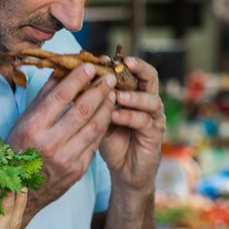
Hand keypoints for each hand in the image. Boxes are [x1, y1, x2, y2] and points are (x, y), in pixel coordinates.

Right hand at [8, 65, 115, 213]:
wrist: (20, 191)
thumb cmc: (20, 149)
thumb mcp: (24, 121)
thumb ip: (44, 96)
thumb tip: (61, 69)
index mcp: (33, 128)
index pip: (60, 97)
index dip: (78, 79)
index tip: (90, 66)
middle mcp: (49, 144)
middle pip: (82, 110)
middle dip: (99, 90)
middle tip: (109, 77)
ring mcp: (66, 159)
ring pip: (94, 127)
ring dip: (107, 107)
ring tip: (112, 94)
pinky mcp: (78, 170)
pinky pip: (95, 143)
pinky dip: (103, 126)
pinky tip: (108, 114)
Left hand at [101, 56, 164, 193]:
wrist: (125, 169)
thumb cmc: (112, 140)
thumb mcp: (100, 116)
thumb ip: (93, 100)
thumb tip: (73, 80)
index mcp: (136, 93)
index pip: (134, 70)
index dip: (120, 62)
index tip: (103, 58)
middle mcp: (149, 102)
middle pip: (151, 77)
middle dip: (138, 68)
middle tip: (124, 63)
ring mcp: (154, 117)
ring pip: (151, 99)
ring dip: (133, 96)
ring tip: (117, 95)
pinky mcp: (155, 134)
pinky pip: (145, 121)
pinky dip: (129, 117)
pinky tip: (115, 116)